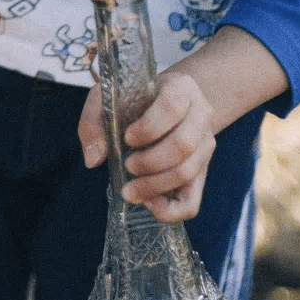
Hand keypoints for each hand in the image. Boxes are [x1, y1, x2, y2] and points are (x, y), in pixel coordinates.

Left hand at [79, 71, 215, 220]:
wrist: (166, 103)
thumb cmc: (135, 99)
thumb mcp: (110, 96)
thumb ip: (94, 119)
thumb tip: (93, 158)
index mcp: (180, 88)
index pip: (172, 107)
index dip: (149, 127)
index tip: (127, 138)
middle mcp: (201, 114)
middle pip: (183, 145)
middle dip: (150, 162)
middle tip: (128, 166)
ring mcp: (206, 144)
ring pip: (188, 172)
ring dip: (154, 186)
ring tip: (130, 189)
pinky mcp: (201, 172)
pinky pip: (192, 202)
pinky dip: (170, 211)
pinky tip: (148, 204)